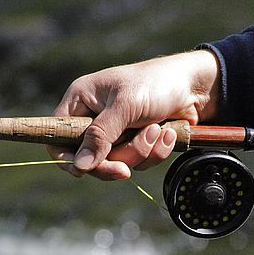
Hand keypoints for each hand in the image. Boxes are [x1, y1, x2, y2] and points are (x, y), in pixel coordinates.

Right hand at [46, 49, 220, 179]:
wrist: (195, 86)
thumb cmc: (156, 83)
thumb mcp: (125, 106)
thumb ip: (101, 135)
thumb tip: (80, 166)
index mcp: (81, 100)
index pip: (58, 137)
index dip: (67, 158)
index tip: (83, 171)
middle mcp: (94, 118)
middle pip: (90, 158)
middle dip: (117, 157)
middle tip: (128, 164)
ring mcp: (116, 132)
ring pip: (117, 162)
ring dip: (140, 150)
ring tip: (156, 128)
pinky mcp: (136, 142)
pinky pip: (138, 162)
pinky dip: (155, 151)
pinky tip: (166, 132)